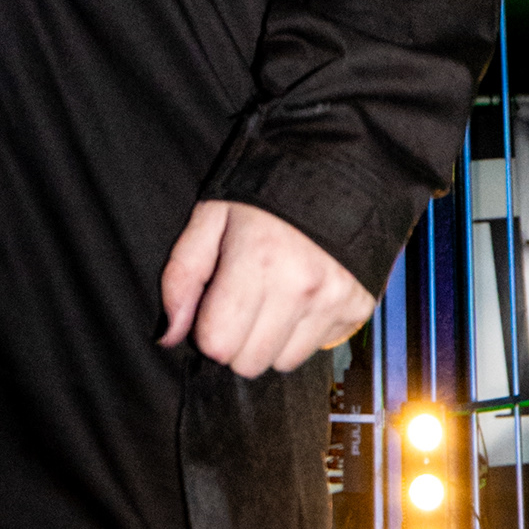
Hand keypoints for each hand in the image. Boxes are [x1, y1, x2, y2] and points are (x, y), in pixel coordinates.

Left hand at [160, 199, 374, 377]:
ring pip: (283, 363)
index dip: (208, 327)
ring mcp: (334, 298)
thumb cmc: (266, 188)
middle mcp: (301, 286)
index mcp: (258, 260)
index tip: (216, 300)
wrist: (337, 165)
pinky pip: (319, 349)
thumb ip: (182, 275)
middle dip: (237, 339)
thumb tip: (169, 336)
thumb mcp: (211, 215)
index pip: (217, 344)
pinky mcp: (358, 307)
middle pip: (249, 363)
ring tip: (274, 294)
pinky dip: (305, 331)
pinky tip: (304, 293)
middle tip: (243, 298)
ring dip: (271, 339)